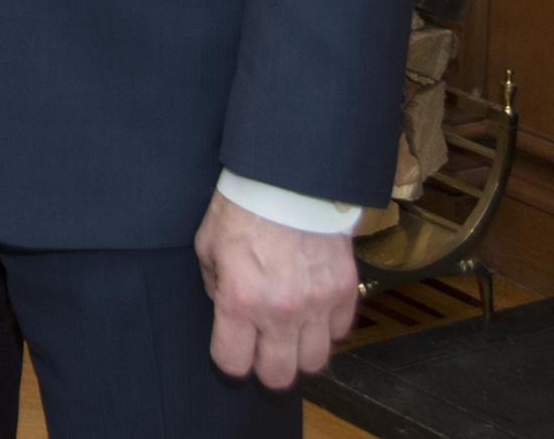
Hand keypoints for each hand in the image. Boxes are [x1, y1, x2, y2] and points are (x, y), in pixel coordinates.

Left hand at [194, 189, 358, 385]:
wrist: (288, 176)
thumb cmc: (243, 204)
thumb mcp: (208, 242)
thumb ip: (213, 282)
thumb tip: (223, 304)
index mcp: (240, 300)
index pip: (233, 364)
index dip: (228, 360)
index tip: (231, 348)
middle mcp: (281, 311)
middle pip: (278, 377)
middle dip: (267, 367)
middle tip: (263, 347)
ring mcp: (317, 304)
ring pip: (314, 362)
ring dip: (300, 351)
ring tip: (290, 329)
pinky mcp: (344, 291)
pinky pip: (339, 332)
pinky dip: (326, 326)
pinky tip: (312, 306)